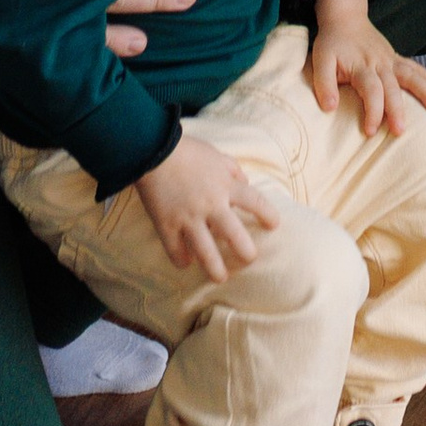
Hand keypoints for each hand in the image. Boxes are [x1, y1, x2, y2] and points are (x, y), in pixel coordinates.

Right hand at [135, 130, 279, 280]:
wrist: (152, 149)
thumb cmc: (186, 150)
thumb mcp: (215, 154)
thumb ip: (232, 169)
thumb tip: (245, 182)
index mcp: (225, 185)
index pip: (255, 201)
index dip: (267, 214)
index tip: (274, 225)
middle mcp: (211, 205)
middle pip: (235, 235)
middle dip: (246, 252)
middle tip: (249, 259)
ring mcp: (188, 218)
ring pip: (206, 252)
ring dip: (215, 269)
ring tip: (220, 277)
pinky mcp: (166, 225)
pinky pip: (176, 251)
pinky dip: (181, 259)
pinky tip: (186, 262)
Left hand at [307, 0, 425, 136]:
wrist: (345, 17)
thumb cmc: (332, 43)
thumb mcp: (320, 60)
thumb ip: (324, 83)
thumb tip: (329, 108)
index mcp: (361, 66)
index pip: (370, 90)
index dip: (372, 110)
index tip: (370, 131)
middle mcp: (380, 63)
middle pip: (392, 87)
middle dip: (397, 109)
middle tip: (401, 131)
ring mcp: (391, 60)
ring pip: (412, 76)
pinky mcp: (396, 58)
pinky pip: (416, 69)